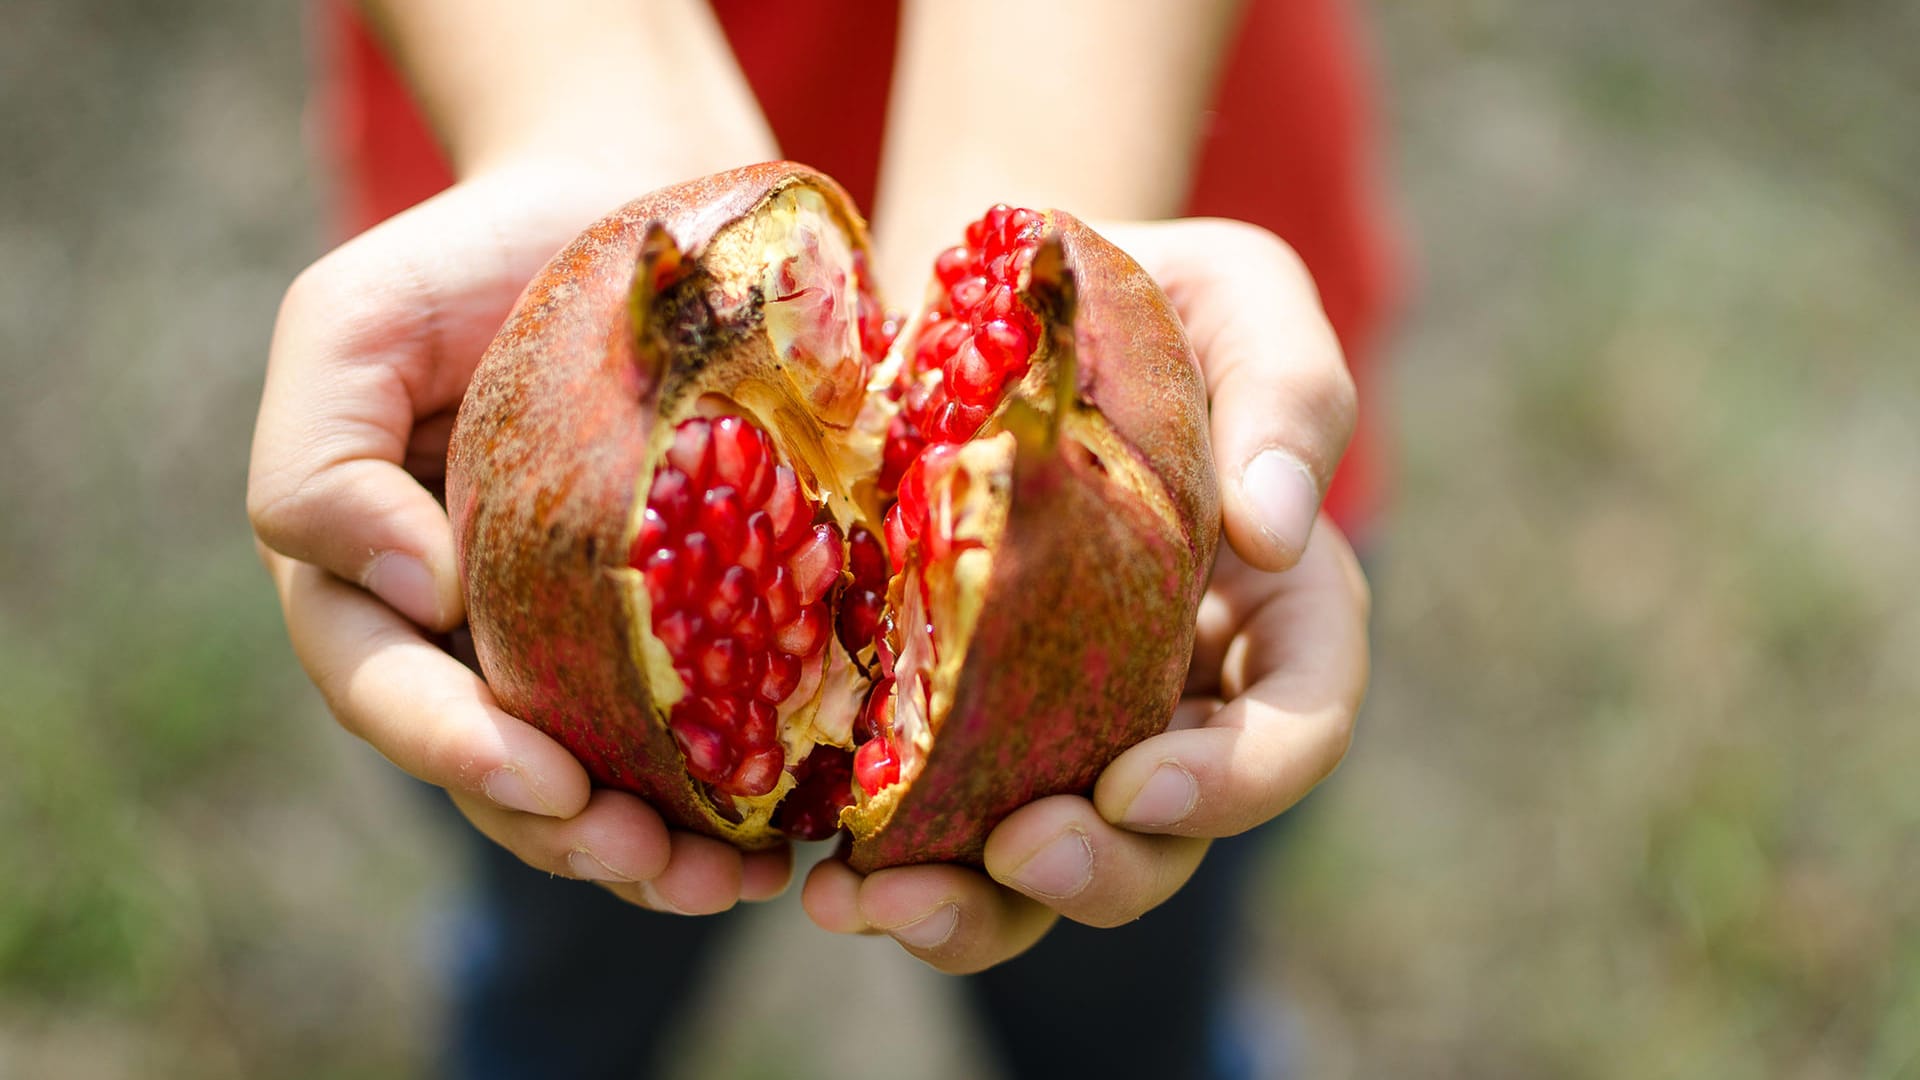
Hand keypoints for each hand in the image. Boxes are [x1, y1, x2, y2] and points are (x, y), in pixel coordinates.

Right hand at [248, 162, 791, 912]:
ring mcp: (578, 646)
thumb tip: (412, 592)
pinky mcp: (688, 632)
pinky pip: (698, 737)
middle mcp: (472, 638)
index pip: (389, 689)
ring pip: (600, 785)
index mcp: (375, 583)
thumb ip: (321, 458)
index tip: (540, 775)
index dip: (453, 748)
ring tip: (732, 880)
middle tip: (645, 856)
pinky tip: (792, 833)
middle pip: (498, 772)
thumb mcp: (351, 321)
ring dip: (658, 852)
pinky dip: (737, 794)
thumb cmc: (483, 258)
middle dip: (568, 831)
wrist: (633, 203)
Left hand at [800, 220, 1369, 971]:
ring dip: (972, 912)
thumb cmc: (1136, 287)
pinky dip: (883, 864)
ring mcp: (1060, 720)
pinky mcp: (948, 718)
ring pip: (1043, 868)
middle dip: (1101, 870)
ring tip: (872, 904)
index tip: (1136, 781)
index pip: (1297, 726)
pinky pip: (929, 824)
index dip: (1236, 781)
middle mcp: (1174, 694)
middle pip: (1167, 835)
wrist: (982, 297)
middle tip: (1017, 855)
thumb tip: (1278, 533)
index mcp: (1274, 613)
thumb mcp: (1239, 297)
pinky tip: (813, 872)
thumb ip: (1291, 395)